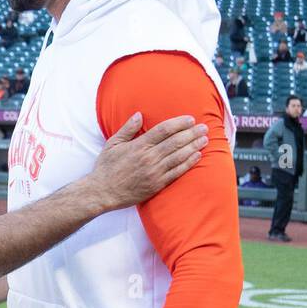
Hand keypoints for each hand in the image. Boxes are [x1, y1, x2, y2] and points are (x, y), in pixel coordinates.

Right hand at [89, 113, 207, 212]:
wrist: (102, 193)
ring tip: (205, 140)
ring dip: (194, 147)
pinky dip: (188, 163)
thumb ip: (128, 129)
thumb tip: (140, 114)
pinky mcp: (157, 185)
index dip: (179, 123)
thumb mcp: (112, 144)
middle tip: (204, 127)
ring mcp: (154, 172)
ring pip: (179, 156)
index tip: (190, 119)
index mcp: (139, 145)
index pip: (164, 130)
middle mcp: (149, 158)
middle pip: (176, 142)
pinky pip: (176, 172)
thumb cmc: (106, 168)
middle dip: (192, 133)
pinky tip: (197, 156)